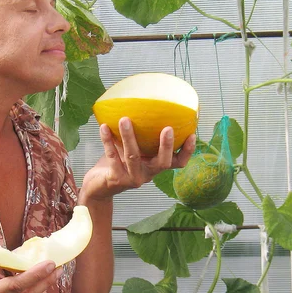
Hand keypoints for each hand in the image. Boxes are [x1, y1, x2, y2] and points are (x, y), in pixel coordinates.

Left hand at [80, 117, 195, 200]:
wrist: (99, 187)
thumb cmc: (118, 163)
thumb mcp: (133, 150)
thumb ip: (141, 136)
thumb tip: (143, 105)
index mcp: (155, 166)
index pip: (177, 163)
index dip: (187, 152)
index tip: (192, 135)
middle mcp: (147, 174)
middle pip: (163, 163)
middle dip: (167, 146)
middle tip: (168, 128)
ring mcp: (132, 178)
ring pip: (133, 157)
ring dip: (129, 136)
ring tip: (124, 119)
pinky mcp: (117, 179)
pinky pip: (112, 156)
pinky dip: (107, 140)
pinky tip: (104, 127)